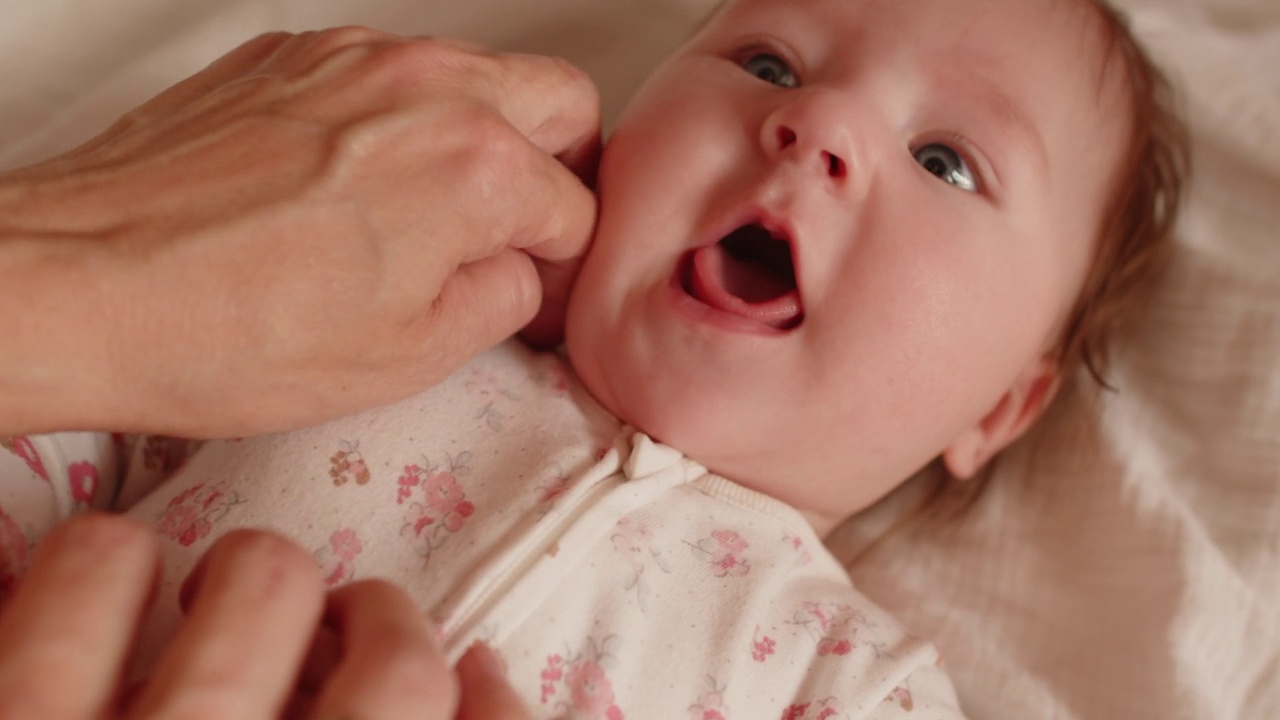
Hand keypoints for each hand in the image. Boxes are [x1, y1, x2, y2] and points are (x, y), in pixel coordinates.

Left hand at [0, 29, 597, 436]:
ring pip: (476, 72)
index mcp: (475, 164)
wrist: (78, 284)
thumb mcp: (408, 359)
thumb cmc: (224, 329)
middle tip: (517, 233)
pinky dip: (401, 120)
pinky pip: (390, 71)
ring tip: (424, 218)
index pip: (577, 205)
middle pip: (561, 100)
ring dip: (482, 137)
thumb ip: (501, 301)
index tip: (532, 293)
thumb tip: (515, 273)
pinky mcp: (292, 55)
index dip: (564, 266)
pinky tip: (351, 189)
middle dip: (559, 169)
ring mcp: (354, 58)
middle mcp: (425, 85)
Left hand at [0, 514, 530, 718]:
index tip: (456, 676)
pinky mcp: (12, 714)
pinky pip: (103, 556)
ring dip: (245, 582)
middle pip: (398, 659)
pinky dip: (110, 564)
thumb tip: (483, 667)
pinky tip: (91, 621)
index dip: (492, 702)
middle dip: (376, 625)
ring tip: (206, 618)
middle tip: (329, 630)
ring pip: (262, 574)